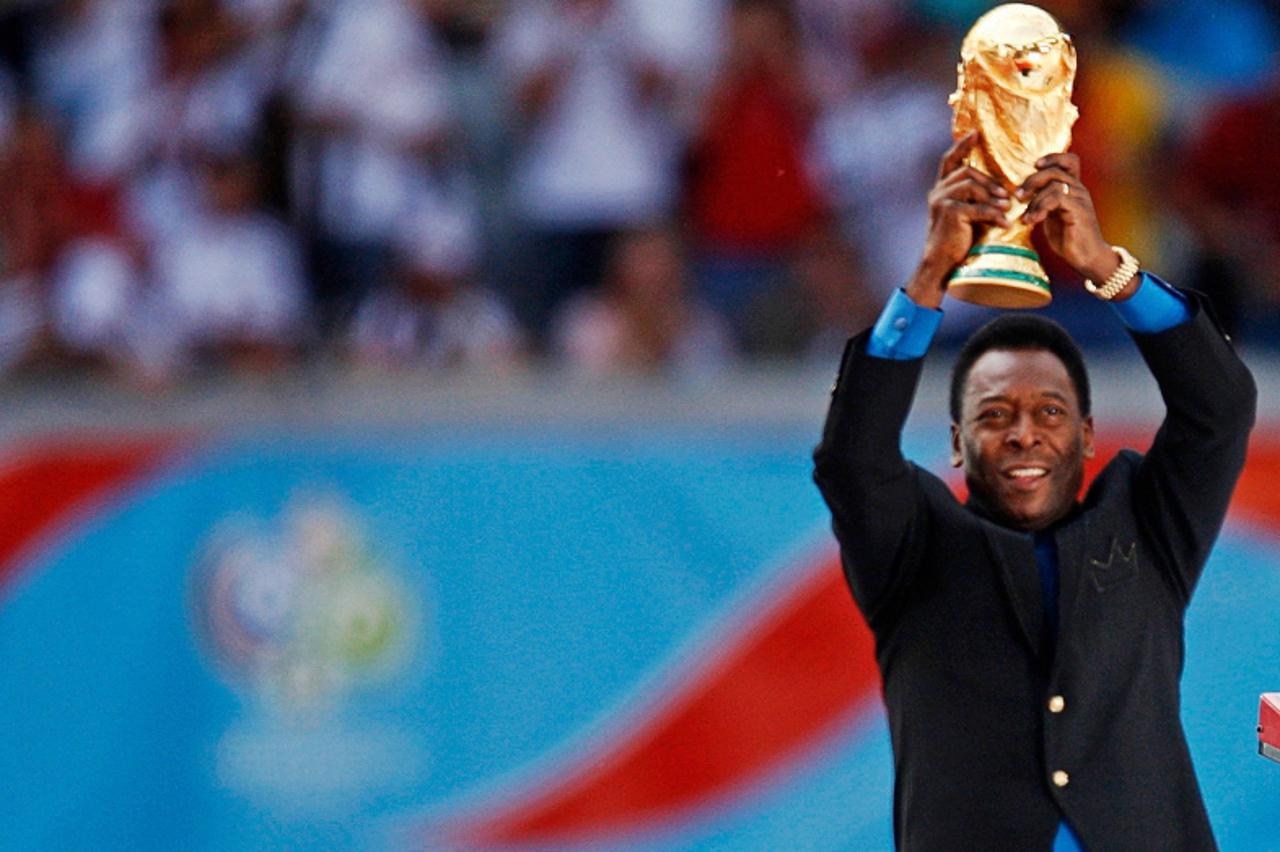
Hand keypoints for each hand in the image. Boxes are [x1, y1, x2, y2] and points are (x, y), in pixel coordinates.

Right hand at [908, 132, 1011, 307]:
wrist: (941, 264)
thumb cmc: (956, 242)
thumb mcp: (966, 215)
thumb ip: (976, 199)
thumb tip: (1003, 191)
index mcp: (940, 190)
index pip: (949, 161)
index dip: (961, 145)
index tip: (976, 133)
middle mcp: (937, 192)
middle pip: (966, 171)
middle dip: (989, 181)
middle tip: (1007, 194)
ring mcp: (941, 201)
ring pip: (971, 185)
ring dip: (992, 195)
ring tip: (1007, 207)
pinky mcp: (950, 213)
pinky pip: (977, 207)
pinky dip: (993, 214)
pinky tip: (1004, 223)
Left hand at [1018, 153, 1119, 284]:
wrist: (1086, 257)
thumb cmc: (1067, 237)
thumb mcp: (1051, 216)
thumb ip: (1042, 202)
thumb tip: (1021, 194)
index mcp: (1073, 188)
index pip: (1069, 160)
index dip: (1053, 158)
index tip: (1035, 166)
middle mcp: (1079, 190)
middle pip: (1055, 171)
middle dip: (1032, 180)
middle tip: (1019, 196)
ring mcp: (1080, 199)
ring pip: (1054, 185)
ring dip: (1034, 200)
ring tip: (1026, 218)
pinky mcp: (1079, 211)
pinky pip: (1057, 199)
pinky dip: (1040, 208)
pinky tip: (1032, 221)